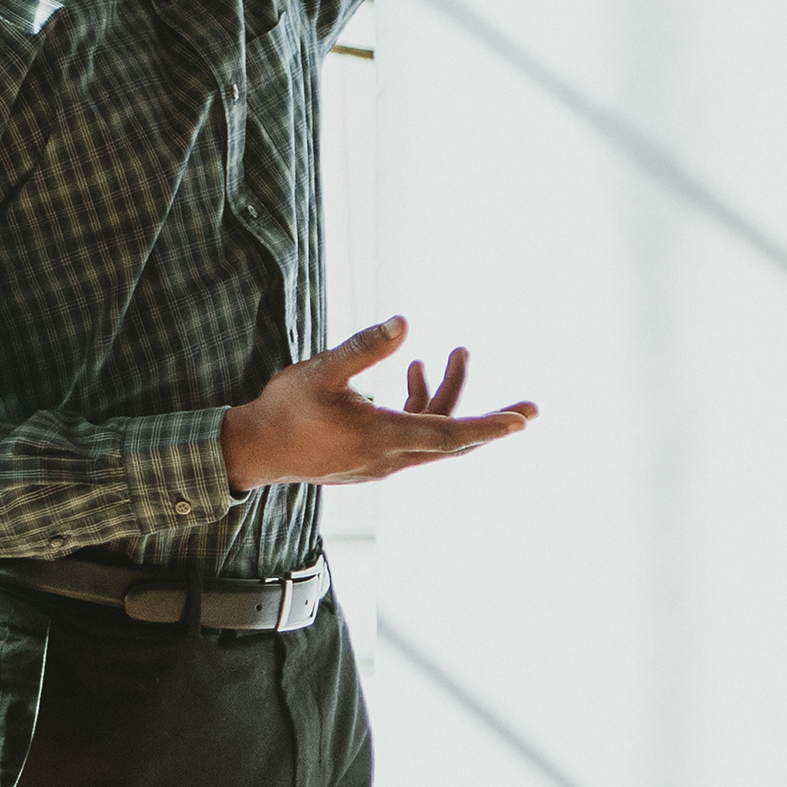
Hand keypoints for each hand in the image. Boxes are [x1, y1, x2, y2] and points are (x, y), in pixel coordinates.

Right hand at [217, 315, 538, 492]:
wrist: (254, 452)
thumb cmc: (284, 411)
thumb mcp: (320, 372)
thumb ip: (363, 348)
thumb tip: (405, 323)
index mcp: (382, 437)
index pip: (448, 434)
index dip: (488, 426)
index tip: (522, 420)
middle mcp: (390, 457)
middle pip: (453, 439)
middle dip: (491, 420)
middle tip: (532, 407)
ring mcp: (383, 463)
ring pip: (433, 435)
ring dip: (447, 397)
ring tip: (454, 355)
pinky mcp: (374, 460)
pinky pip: (415, 437)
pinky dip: (422, 407)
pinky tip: (413, 373)